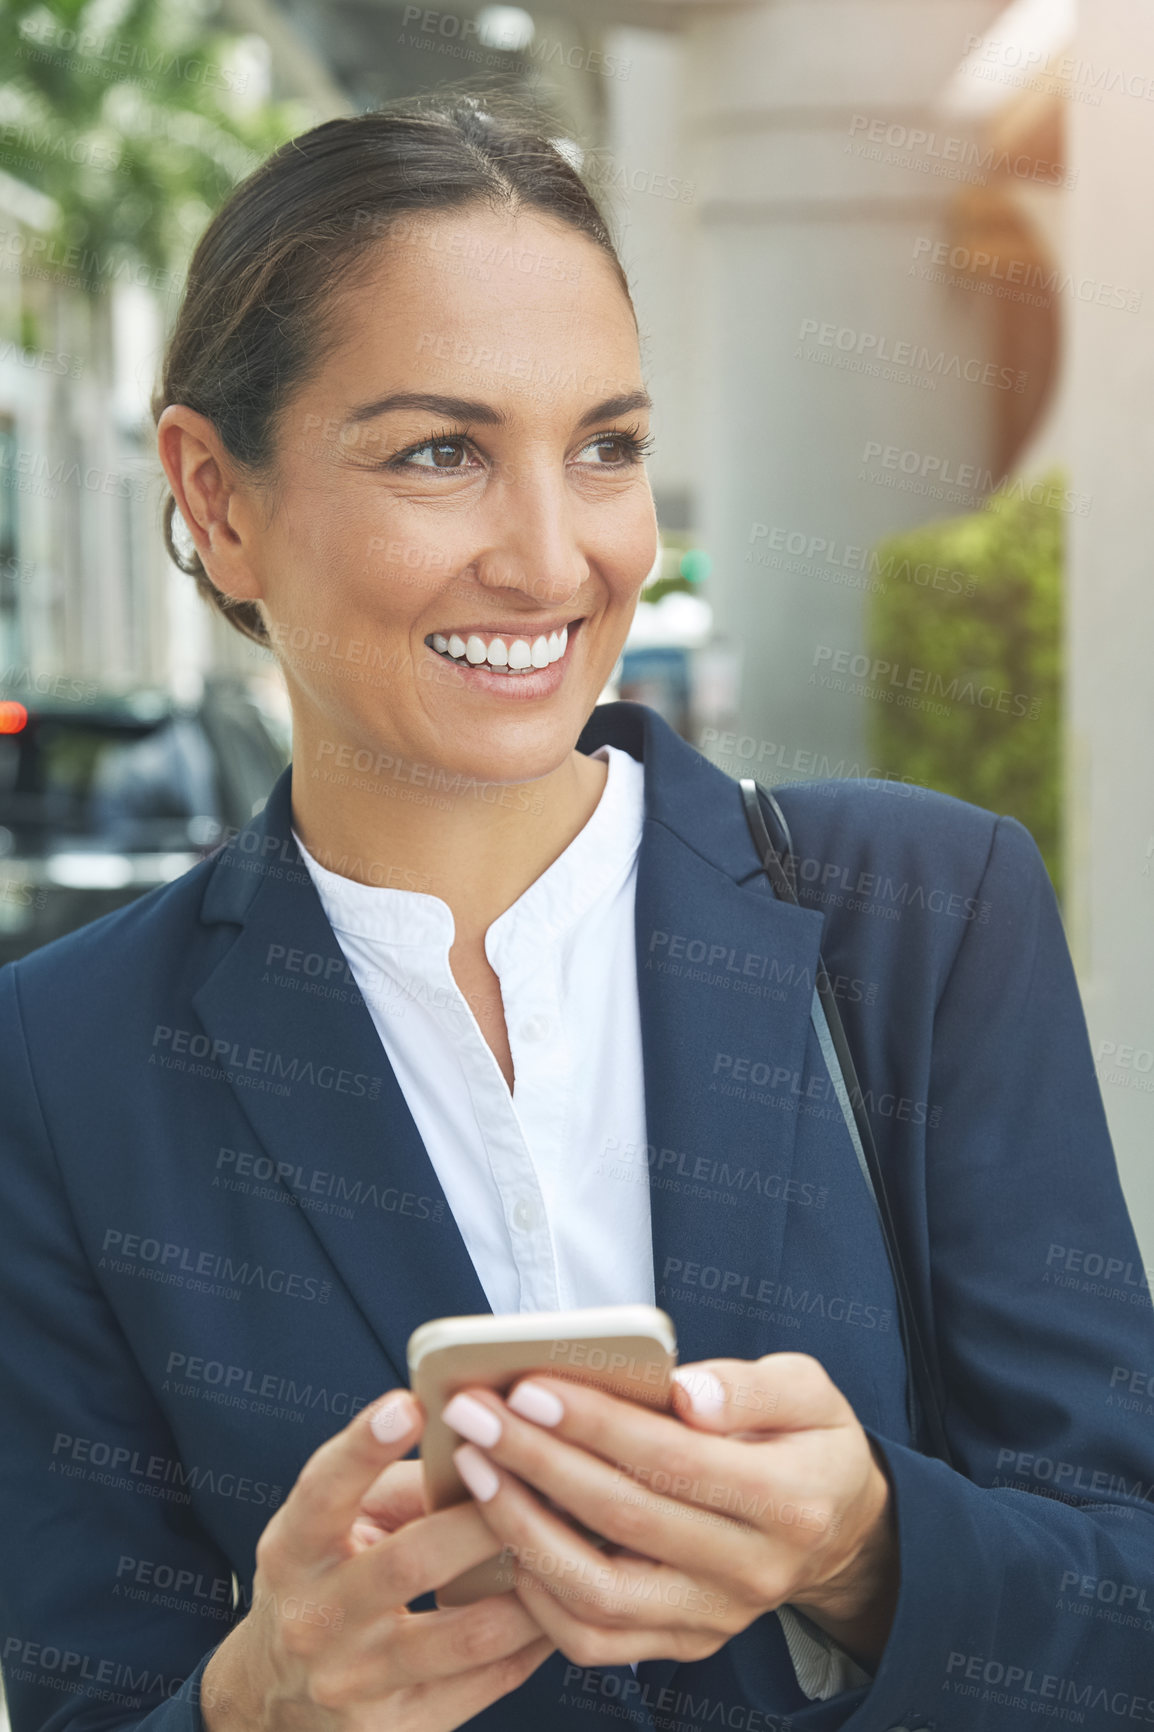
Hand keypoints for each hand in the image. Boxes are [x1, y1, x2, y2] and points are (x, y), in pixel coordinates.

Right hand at [201, 1390, 554, 1731]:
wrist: (278, 1700)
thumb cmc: (325, 1576)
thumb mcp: (333, 1526)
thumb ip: (399, 1486)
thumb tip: (485, 1447)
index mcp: (294, 1552)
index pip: (323, 1493)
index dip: (364, 1448)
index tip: (410, 1404)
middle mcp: (317, 1619)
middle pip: (410, 1563)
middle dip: (484, 1518)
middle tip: (540, 1476)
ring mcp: (357, 1683)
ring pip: (467, 1634)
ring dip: (532, 1583)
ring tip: (576, 1538)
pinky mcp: (401, 1730)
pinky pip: (490, 1682)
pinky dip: (536, 1638)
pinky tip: (566, 1599)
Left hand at [439, 1352, 898, 1672]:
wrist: (837, 1529)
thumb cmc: (806, 1439)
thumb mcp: (807, 1389)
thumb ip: (749, 1386)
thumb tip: (686, 1394)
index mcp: (789, 1498)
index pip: (673, 1460)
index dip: (596, 1424)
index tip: (528, 1387)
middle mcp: (753, 1571)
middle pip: (623, 1518)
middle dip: (536, 1460)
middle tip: (474, 1415)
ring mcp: (714, 1618)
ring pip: (598, 1594)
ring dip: (522, 1530)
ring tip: (475, 1470)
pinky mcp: (683, 1644)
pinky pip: (593, 1640)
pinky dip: (538, 1594)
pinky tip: (504, 1534)